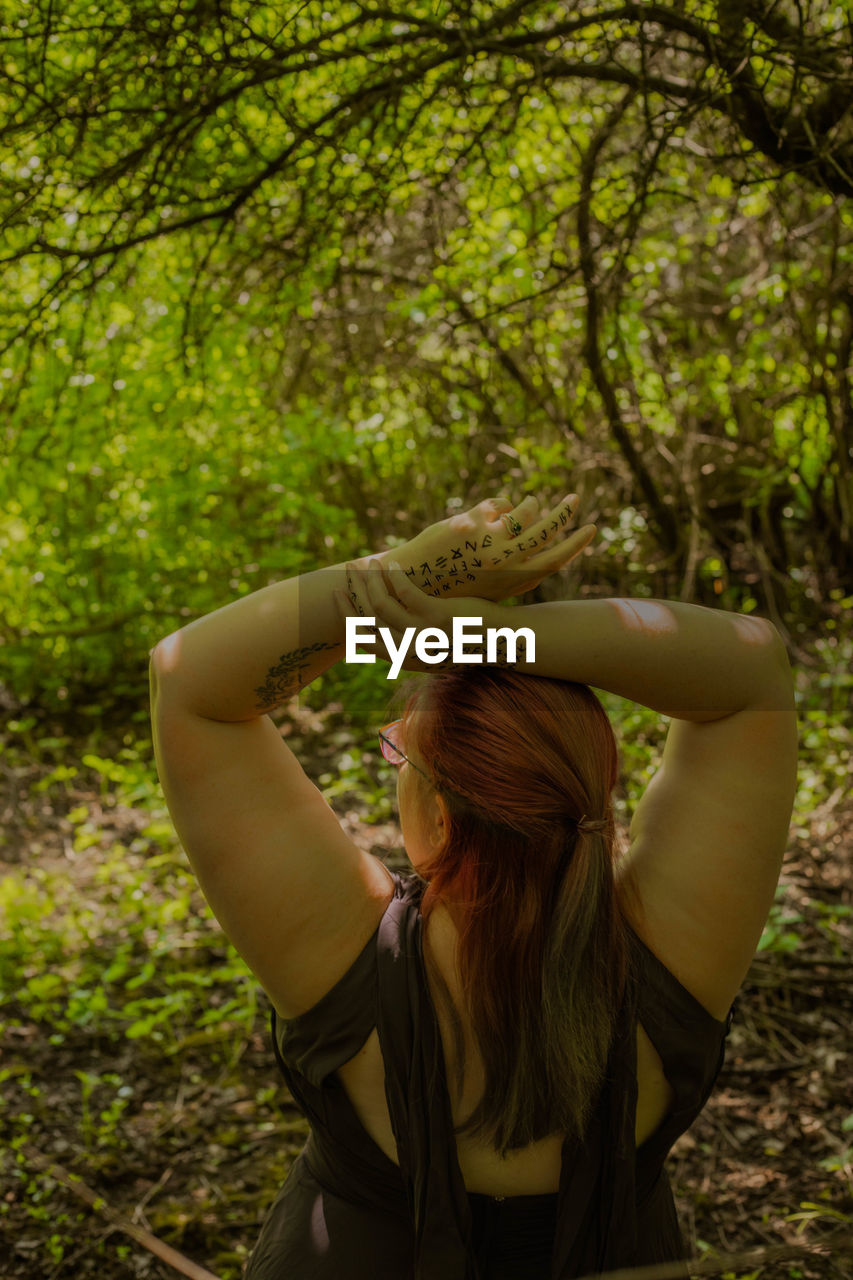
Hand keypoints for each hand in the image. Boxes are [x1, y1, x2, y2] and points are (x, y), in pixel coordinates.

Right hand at [335, 561, 492, 674]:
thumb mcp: (432, 646)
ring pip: (382, 603)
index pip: (362, 638)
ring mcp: (420, 634)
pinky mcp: (435, 616)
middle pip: (369, 616)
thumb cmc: (465, 639)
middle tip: (349, 569)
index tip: (338, 593)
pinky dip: (395, 574)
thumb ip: (407, 640)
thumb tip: (384, 622)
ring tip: (368, 562)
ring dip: (371, 578)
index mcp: (402, 660)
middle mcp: (407, 651)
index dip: (346, 614)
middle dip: (355, 589)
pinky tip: (392, 562)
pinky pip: (404, 590)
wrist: (497, 640)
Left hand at [390, 492, 595, 602]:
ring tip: (531, 503)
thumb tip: (538, 559)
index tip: (591, 528)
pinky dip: (500, 506)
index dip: (576, 545)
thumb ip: (513, 574)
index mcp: (512, 582)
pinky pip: (500, 504)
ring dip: (529, 505)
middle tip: (575, 499)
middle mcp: (505, 564)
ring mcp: (489, 543)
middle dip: (565, 513)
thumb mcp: (488, 589)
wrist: (411, 582)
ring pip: (525, 512)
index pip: (554, 561)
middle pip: (547, 532)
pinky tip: (489, 514)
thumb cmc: (452, 587)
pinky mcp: (473, 524)